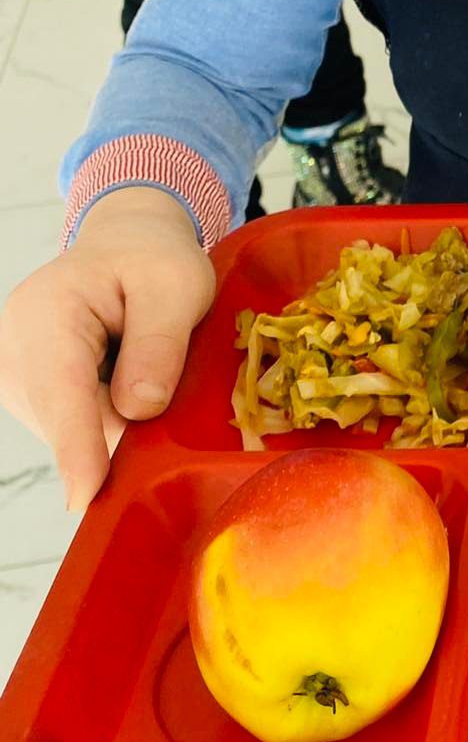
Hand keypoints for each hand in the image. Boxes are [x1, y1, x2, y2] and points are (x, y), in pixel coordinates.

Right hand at [0, 189, 213, 510]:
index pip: (62, 390)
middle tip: (168, 373)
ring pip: (77, 430)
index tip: (85, 494)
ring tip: (141, 360)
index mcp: (47, 311)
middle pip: (73, 420)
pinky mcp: (31, 396)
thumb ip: (160, 343)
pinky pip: (78, 426)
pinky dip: (110, 413)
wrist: (125, 247)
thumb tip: (140, 408)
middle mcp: (16, 349)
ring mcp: (18, 377)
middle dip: (125, 423)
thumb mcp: (177, 284)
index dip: (77, 446)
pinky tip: (124, 375)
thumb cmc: (152, 260)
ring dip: (120, 414)